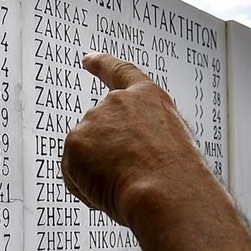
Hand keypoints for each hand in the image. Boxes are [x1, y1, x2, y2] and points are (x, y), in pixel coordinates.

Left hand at [61, 52, 209, 226]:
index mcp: (146, 97)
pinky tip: (107, 192)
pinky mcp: (75, 143)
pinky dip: (85, 188)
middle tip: (130, 176)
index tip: (88, 59)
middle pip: (98, 130)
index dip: (102, 65)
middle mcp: (116, 102)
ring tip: (126, 183)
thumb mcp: (173, 141)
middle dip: (106, 155)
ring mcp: (92, 121)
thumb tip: (131, 150)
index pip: (119, 72)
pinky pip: (73, 174)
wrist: (165, 190)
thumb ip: (145, 133)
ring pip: (85, 155)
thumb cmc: (177, 175)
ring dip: (98, 173)